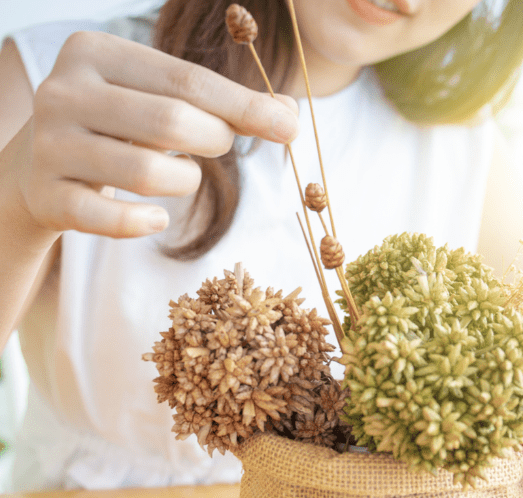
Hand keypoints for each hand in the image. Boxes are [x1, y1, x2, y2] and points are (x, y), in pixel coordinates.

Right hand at [18, 31, 298, 237]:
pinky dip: (144, 222)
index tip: (290, 128)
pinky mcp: (46, 196)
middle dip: (214, 140)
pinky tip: (157, 218)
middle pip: (171, 120)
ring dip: (184, 181)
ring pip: (146, 173)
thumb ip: (223, 104)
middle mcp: (63, 92)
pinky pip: (111, 219)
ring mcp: (49, 145)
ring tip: (181, 175)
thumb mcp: (161, 99)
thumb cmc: (118, 126)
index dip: (246, 107)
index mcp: (95, 52)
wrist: (35, 169)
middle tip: (219, 147)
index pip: (188, 80)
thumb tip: (290, 114)